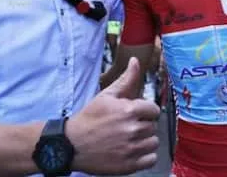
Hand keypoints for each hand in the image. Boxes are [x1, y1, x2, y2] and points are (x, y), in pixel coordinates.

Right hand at [68, 58, 159, 174]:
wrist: (72, 144)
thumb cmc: (89, 118)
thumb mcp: (107, 96)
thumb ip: (126, 79)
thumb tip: (136, 61)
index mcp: (128, 110)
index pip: (154, 110)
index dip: (145, 111)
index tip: (135, 114)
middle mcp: (132, 129)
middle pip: (153, 126)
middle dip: (143, 124)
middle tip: (127, 126)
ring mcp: (131, 149)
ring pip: (153, 142)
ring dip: (144, 140)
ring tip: (129, 138)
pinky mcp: (129, 165)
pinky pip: (151, 159)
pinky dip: (145, 156)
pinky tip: (132, 150)